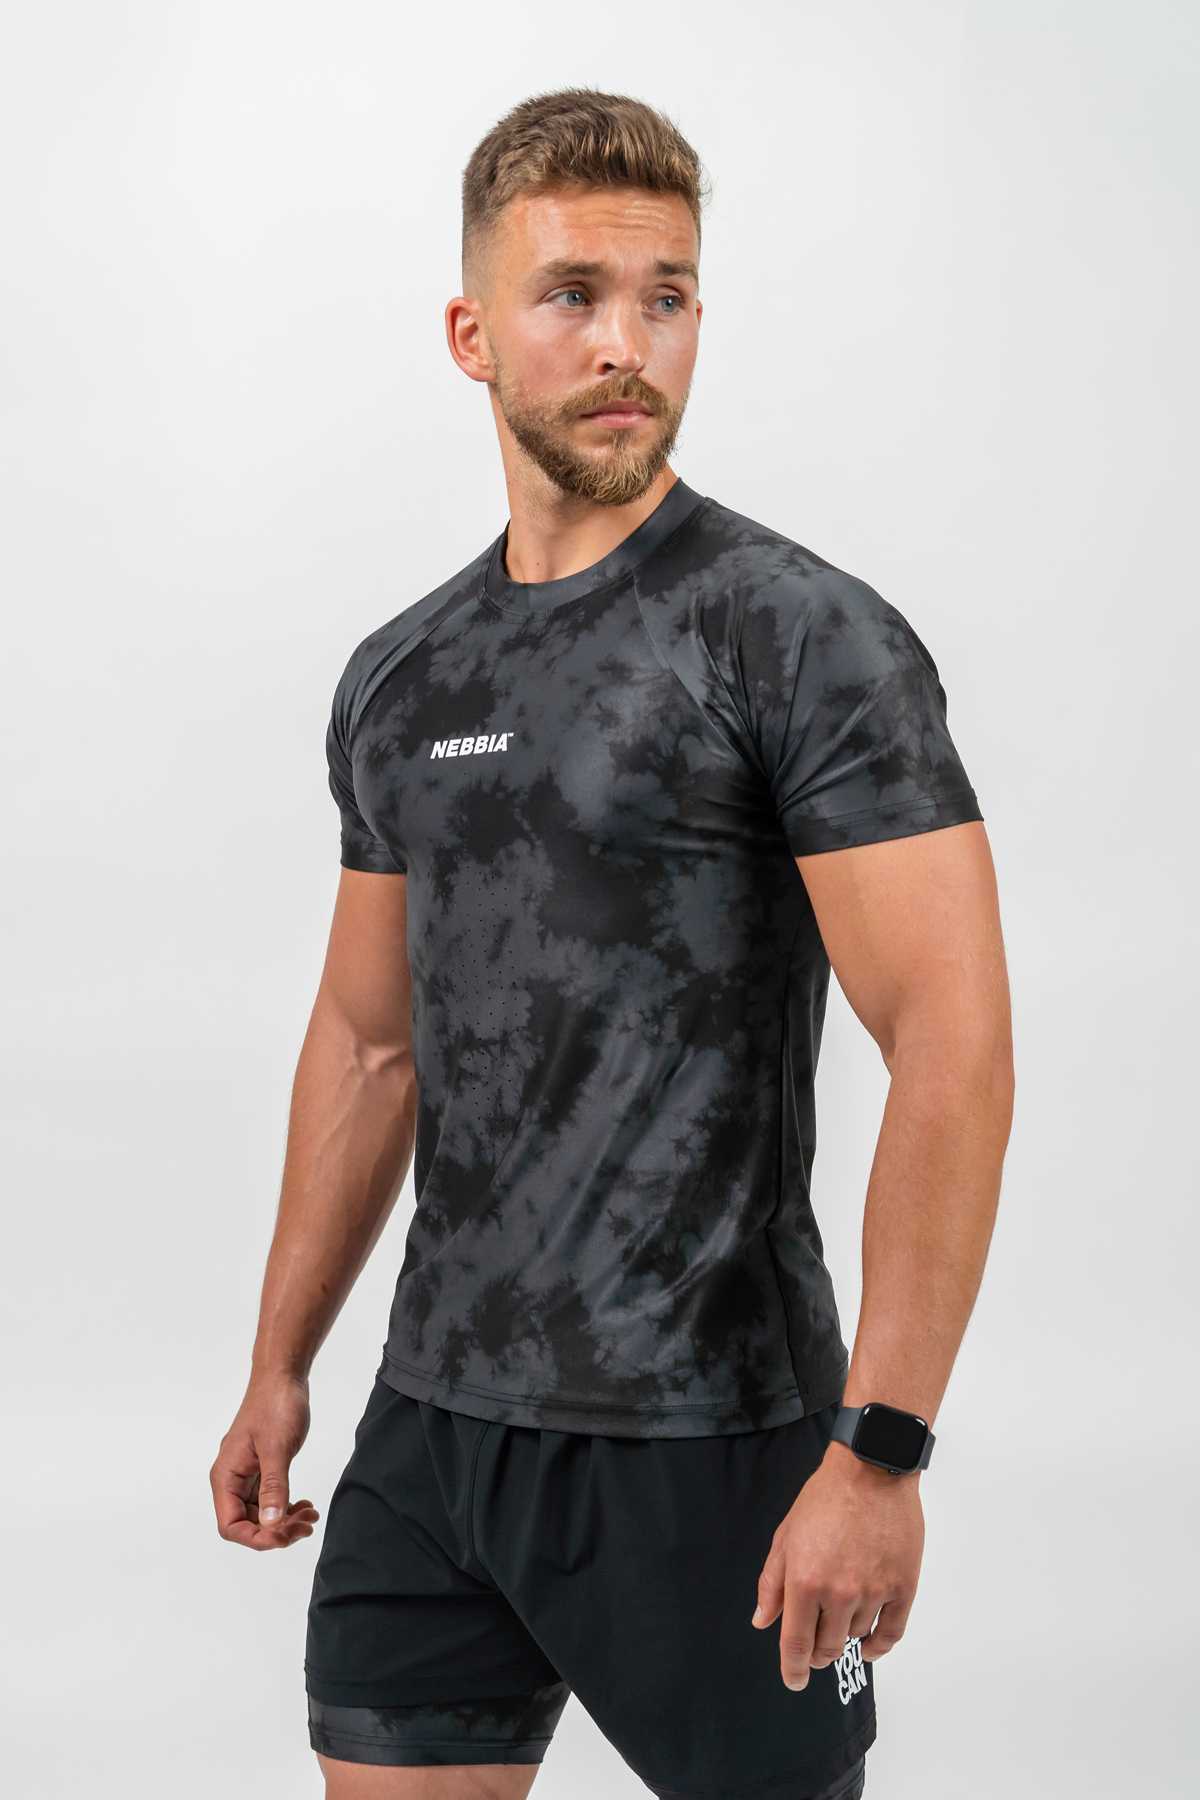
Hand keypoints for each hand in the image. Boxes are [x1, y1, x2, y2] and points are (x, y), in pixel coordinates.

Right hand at [210, 1370, 320, 1550]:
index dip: (256, 1538)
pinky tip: (305, 1505)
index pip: (231, 1525)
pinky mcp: (261, 1468)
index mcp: (226, 1476)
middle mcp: (232, 1479)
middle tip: (306, 1525)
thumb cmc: (276, 1406)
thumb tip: (271, 1526)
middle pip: (247, 1524)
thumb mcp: (277, 1448)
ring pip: (261, 1514)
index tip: (284, 1536)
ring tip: (310, 1516)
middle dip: (276, 1531)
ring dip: (284, 1521)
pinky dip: (286, 1507)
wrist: (283, 1377)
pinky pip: (270, 1499)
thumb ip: (274, 1487)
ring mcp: (246, 1474)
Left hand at [750, 1442, 923, 1688]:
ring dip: (845, 1638)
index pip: (796, 1643)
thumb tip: (762, 1620)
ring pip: (856, 1638)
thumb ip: (772, 1583)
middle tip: (814, 1647)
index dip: (792, 1669)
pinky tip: (868, 1646)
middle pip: (827, 1647)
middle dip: (816, 1653)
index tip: (793, 1681)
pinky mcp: (903, 1587)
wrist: (871, 1470)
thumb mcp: (786, 1536)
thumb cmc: (825, 1498)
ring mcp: (874, 1592)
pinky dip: (878, 1647)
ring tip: (839, 1622)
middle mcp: (839, 1593)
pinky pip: (891, 1633)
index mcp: (805, 1581)